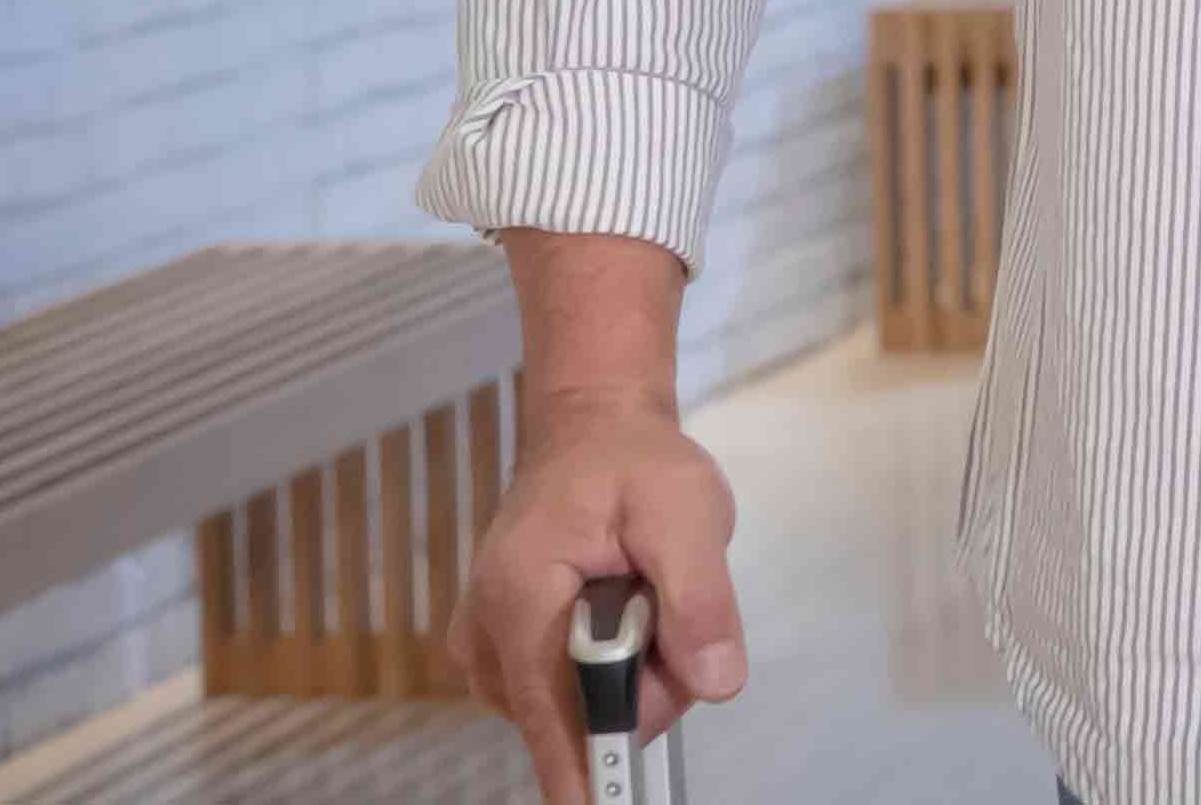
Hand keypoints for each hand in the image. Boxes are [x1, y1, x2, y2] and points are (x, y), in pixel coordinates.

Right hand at [446, 385, 748, 803]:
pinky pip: (573, 695)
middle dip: (646, 683)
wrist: (592, 433)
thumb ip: (701, 599)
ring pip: (582, 711)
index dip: (591, 768)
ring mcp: (488, 651)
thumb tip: (715, 682)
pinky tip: (622, 612)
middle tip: (666, 603)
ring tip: (642, 595)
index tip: (612, 802)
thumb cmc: (633, 463)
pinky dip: (614, 667)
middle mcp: (485, 636)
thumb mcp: (686, 511)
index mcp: (518, 598)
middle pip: (580, 717)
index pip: (552, 717)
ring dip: (634, 673)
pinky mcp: (504, 656)